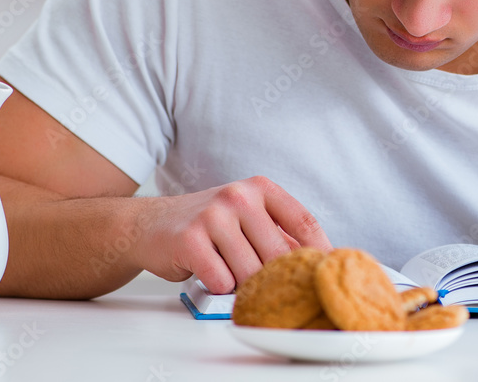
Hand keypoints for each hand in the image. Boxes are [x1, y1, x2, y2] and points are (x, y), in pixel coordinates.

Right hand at [130, 176, 332, 293]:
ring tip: (230, 272)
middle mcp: (239, 196)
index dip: (320, 251)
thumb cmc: (207, 226)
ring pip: (250, 272)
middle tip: (268, 287)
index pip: (304, 221)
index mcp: (260, 188)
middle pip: (278, 254)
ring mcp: (214, 216)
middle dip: (275, 278)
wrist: (150, 225)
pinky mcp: (191, 240)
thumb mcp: (248, 217)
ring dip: (243, 284)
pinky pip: (221, 282)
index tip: (326, 273)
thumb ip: (279, 234)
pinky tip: (208, 273)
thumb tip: (318, 263)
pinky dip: (219, 288)